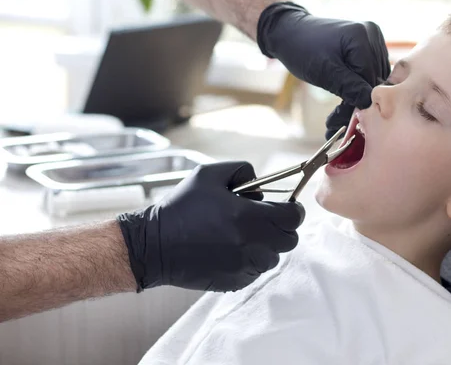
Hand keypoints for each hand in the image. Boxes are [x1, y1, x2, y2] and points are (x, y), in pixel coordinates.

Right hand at [117, 161, 304, 291]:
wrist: (154, 245)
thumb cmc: (181, 207)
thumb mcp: (209, 174)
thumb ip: (243, 170)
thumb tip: (262, 187)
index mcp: (248, 217)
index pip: (293, 217)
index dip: (294, 209)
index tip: (288, 206)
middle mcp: (251, 244)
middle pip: (290, 240)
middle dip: (283, 227)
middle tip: (265, 219)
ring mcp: (244, 266)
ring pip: (275, 257)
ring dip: (268, 245)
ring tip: (245, 235)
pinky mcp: (236, 282)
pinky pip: (257, 271)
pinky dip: (252, 260)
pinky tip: (232, 249)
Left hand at [257, 2, 390, 138]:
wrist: (291, 33)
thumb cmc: (302, 50)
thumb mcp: (324, 72)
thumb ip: (349, 87)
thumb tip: (369, 103)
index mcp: (362, 36)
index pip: (371, 78)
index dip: (358, 98)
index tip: (340, 117)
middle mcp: (372, 34)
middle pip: (375, 77)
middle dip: (356, 98)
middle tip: (335, 119)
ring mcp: (371, 38)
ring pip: (374, 77)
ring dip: (357, 94)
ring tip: (337, 111)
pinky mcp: (367, 46)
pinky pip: (369, 72)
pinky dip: (357, 85)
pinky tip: (344, 95)